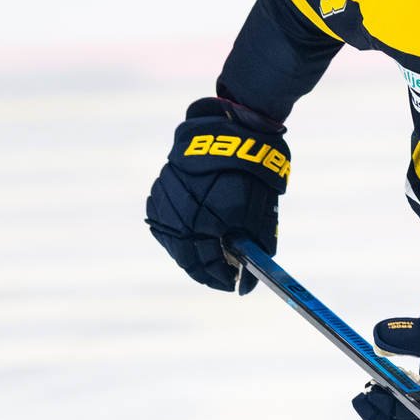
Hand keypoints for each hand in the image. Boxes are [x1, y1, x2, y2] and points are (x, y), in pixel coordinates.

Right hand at [145, 97, 289, 292]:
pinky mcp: (157, 192)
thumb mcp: (261, 216)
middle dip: (208, 270)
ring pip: (175, 243)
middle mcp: (179, 218)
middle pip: (188, 260)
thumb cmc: (251, 177)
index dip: (223, 280)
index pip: (209, 267)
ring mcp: (164, 205)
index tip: (235, 285)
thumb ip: (254, 250)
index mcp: (203, 225)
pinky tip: (196, 235)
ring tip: (212, 255)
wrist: (231, 134)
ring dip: (193, 252)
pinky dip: (181, 234)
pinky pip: (166, 224)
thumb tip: (248, 281)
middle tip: (224, 275)